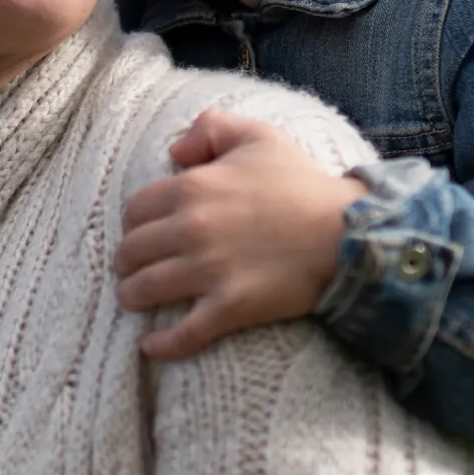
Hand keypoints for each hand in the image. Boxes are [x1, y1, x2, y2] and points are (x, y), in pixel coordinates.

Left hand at [115, 109, 362, 360]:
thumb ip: (211, 127)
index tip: (140, 234)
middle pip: (131, 251)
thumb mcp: (258, 135)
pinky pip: (183, 332)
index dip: (132, 224)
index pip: (134, 210)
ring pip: (144, 290)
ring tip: (135, 301)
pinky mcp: (229, 307)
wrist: (347, 232)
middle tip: (132, 269)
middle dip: (126, 262)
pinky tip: (151, 347)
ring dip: (131, 297)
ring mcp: (209, 271)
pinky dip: (161, 344)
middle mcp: (191, 229)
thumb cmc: (303, 183)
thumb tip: (174, 152)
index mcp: (192, 187)